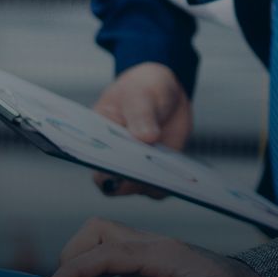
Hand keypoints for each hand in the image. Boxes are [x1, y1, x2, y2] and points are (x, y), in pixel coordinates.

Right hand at [40, 217, 275, 276]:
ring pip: (103, 245)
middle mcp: (154, 248)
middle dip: (72, 257)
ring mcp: (153, 257)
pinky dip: (94, 275)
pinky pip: (114, 263)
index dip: (73, 269)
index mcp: (164, 252)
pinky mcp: (154, 270)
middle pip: (98, 233)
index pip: (106, 252)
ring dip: (81, 266)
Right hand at [91, 63, 190, 196]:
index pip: (94, 161)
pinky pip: (162, 186)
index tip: (119, 169)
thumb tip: (146, 138)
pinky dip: (172, 183)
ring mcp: (136, 167)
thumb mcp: (139, 94)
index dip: (104, 170)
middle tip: (149, 172)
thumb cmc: (142, 88)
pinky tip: (183, 174)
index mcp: (97, 137)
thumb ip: (141, 115)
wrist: (164, 91)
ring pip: (141, 188)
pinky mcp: (157, 171)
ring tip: (170, 172)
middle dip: (131, 180)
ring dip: (155, 183)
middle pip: (116, 183)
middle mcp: (113, 158)